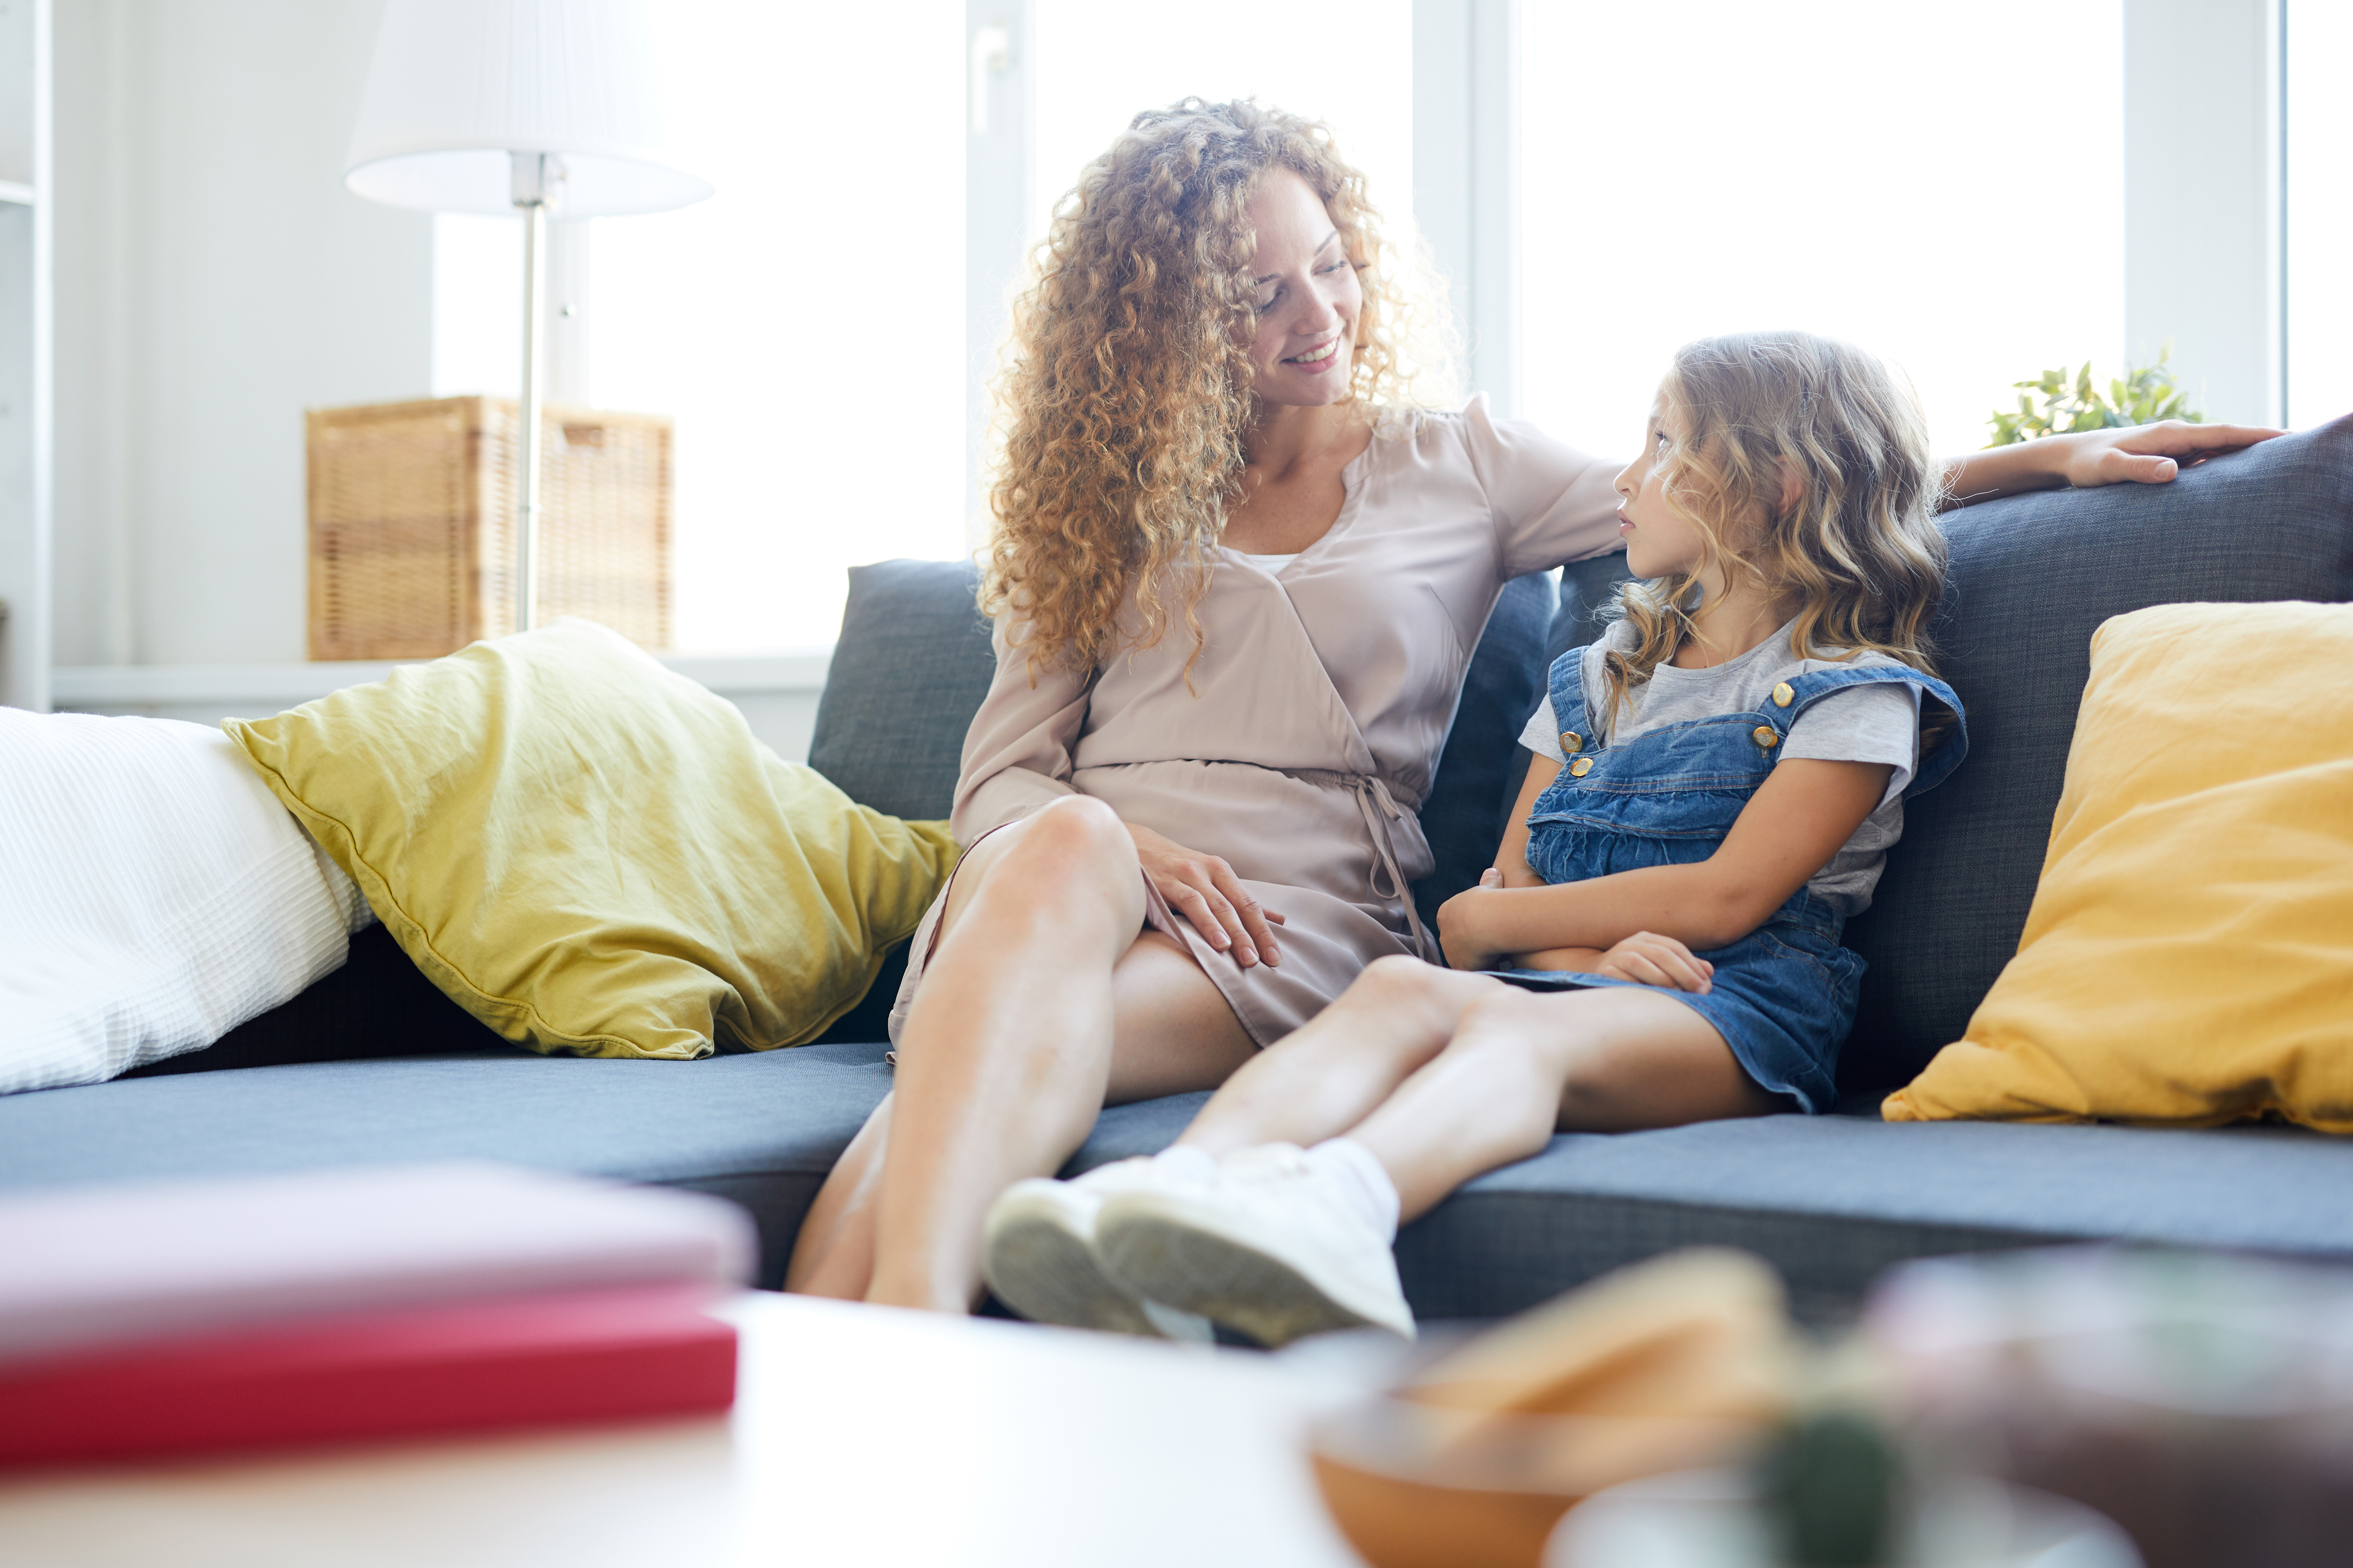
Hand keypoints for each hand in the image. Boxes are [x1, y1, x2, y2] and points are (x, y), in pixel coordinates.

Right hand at [1125, 823, 1283, 967]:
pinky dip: (1208, 923)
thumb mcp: (1206, 879)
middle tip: (1268, 962)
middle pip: (1239, 906)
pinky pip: (1191, 903)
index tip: (1276, 958)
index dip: (1265, 931)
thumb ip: (1238, 900)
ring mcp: (1187, 876)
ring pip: (1219, 906)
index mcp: (1220, 871)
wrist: (1128, 845)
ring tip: (1248, 958)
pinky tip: (1218, 943)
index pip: (1249, 904)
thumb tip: (1276, 919)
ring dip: (1236, 934)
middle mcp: (1207, 871)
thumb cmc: (1171, 869)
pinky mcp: (1165, 883)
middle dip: (1256, 936)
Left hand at [1437, 875, 1504, 969]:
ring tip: (1494, 955)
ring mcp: (1449, 951)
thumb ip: (1489, 881)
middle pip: (1455, 940)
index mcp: (1446, 912)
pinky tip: (1496, 965)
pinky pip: (1471, 969)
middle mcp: (1443, 932)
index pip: (1451, 920)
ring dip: (1475, 957)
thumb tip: (1493, 871)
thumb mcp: (1489, 887)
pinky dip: (1482, 968)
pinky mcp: (1459, 965)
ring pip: (1462, 956)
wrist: (1487, 921)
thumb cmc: (1489, 901)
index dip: (1466, 923)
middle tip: (1489, 942)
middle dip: (1469, 942)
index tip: (1481, 925)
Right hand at [1592, 931, 1712, 992]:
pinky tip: (1653, 1000)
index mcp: (1646, 938)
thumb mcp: (1657, 965)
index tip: (1707, 986)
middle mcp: (1630, 943)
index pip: (1675, 948)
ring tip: (1678, 996)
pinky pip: (1623, 979)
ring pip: (1642, 964)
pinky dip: (1639, 988)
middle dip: (1685, 974)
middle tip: (1700, 993)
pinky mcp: (1603, 972)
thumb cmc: (1632, 973)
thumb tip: (1709, 972)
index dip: (1693, 966)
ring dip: (1663, 981)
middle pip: (1662, 954)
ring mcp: (1615, 956)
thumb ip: (1682, 967)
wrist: (1590, 973)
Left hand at [2054, 420, 2284, 487]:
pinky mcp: (2169, 455)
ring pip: (2220, 447)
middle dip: (2264, 441)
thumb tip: (2174, 470)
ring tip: (2282, 464)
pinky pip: (2206, 457)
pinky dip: (2227, 461)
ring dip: (2248, 452)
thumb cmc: (2087, 464)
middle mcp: (2177, 435)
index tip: (2289, 437)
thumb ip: (2138, 470)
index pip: (2224, 433)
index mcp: (2171, 435)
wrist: (2069, 456)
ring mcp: (2175, 445)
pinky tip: (2241, 475)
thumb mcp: (2108, 469)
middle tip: (2301, 450)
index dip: (2257, 435)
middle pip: (2230, 437)